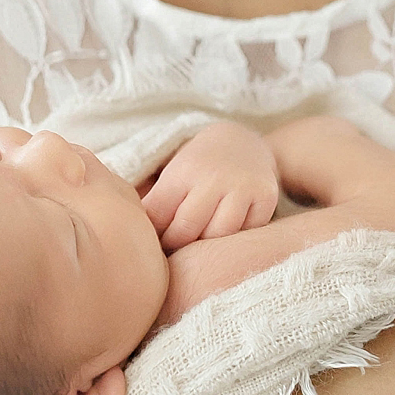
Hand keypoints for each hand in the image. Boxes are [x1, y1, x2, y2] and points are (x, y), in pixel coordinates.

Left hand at [141, 122, 280, 250]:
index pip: (158, 216)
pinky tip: (226, 239)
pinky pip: (247, 235)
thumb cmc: (198, 169)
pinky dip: (234, 242)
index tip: (152, 243)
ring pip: (219, 236)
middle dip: (176, 246)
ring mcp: (243, 187)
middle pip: (187, 230)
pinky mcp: (266, 198)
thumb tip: (129, 237)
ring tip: (198, 247)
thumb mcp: (172, 176)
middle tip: (174, 251)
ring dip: (206, 248)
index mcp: (183, 172)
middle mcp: (213, 177)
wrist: (242, 143)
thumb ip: (153, 205)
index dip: (153, 236)